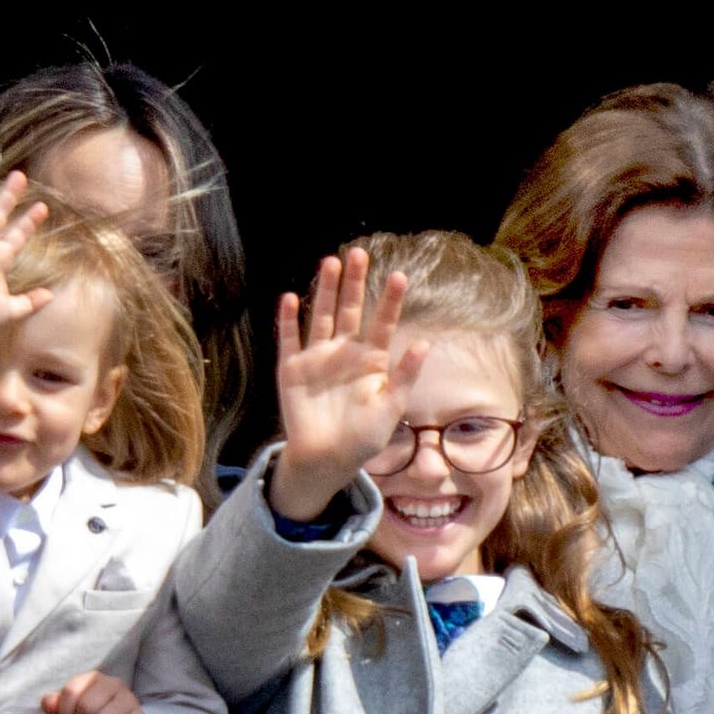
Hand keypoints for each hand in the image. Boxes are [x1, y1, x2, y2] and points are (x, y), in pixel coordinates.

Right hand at [270, 248, 429, 520]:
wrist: (327, 459)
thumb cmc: (363, 437)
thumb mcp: (391, 407)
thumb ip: (404, 376)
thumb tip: (425, 344)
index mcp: (372, 360)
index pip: (383, 322)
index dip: (390, 300)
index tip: (400, 277)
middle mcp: (345, 353)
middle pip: (350, 310)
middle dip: (354, 283)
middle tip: (359, 254)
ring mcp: (318, 358)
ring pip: (322, 316)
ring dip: (325, 291)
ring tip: (330, 263)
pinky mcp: (292, 369)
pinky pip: (289, 339)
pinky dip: (288, 320)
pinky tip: (290, 298)